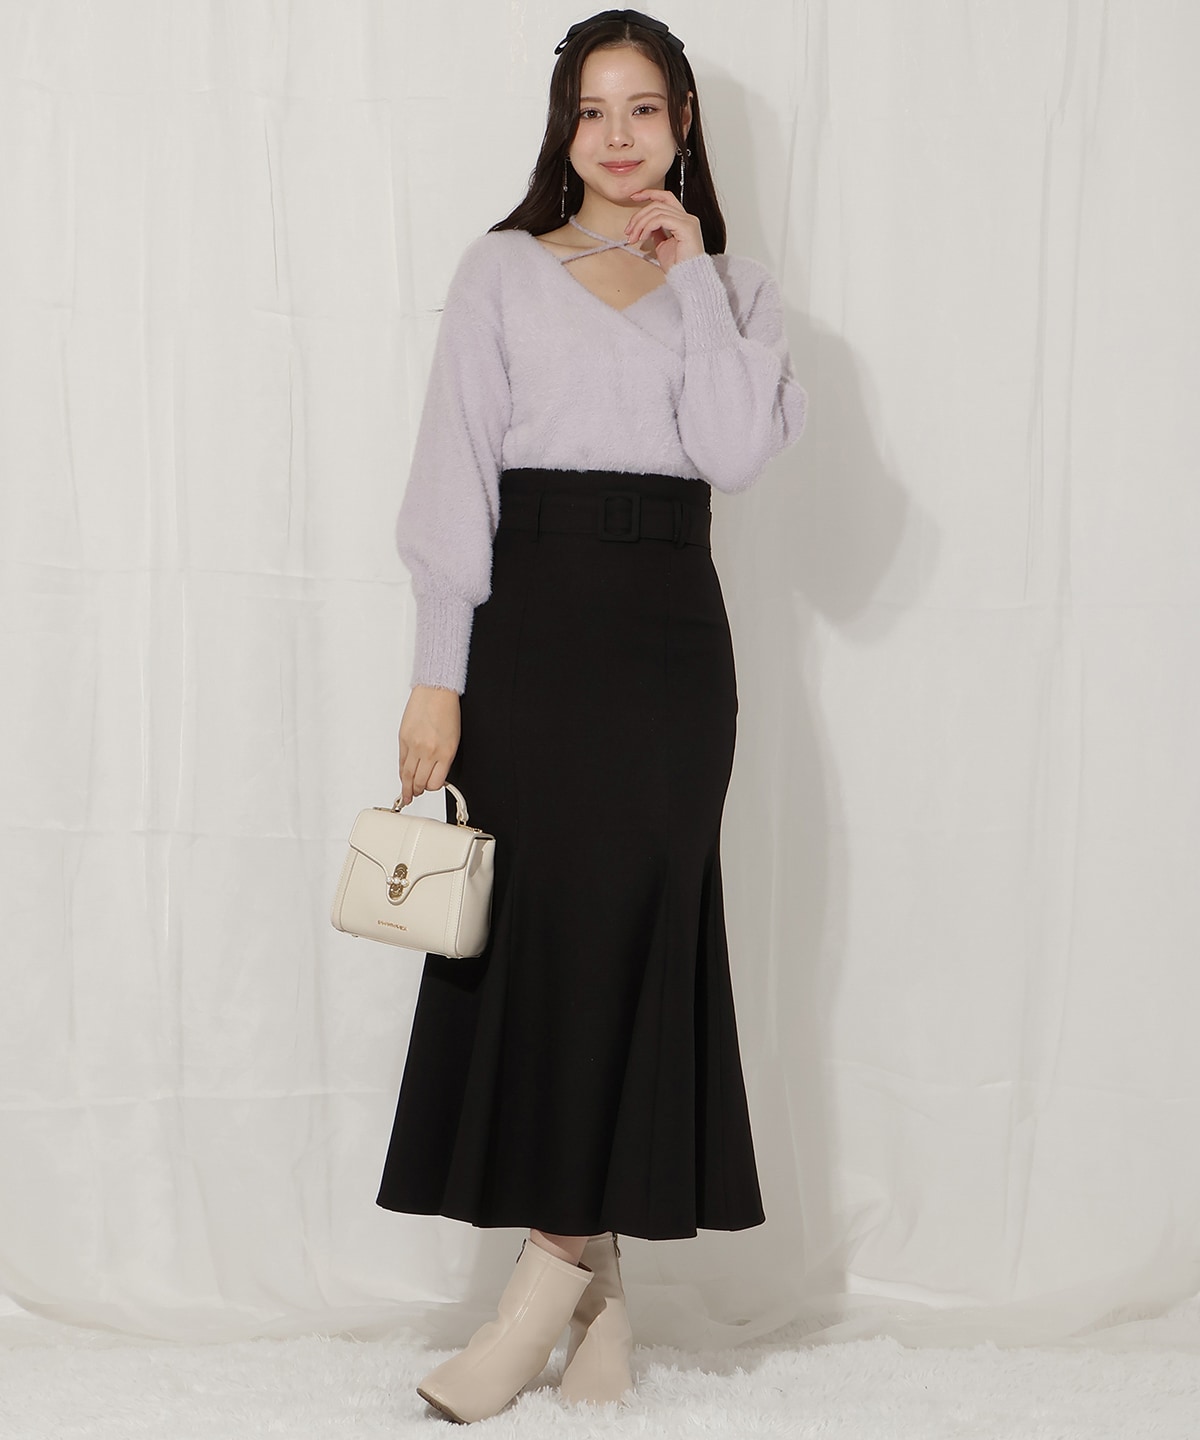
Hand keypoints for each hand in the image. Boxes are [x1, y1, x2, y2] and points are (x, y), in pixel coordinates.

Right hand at [397, 685, 460, 806]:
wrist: (435, 691)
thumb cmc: (447, 711)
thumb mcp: (453, 739)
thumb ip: (443, 759)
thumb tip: (434, 774)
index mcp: (445, 752)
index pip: (435, 782)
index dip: (432, 788)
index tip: (431, 787)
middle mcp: (429, 751)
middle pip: (419, 781)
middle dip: (417, 790)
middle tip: (415, 794)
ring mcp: (414, 745)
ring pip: (407, 775)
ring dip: (406, 787)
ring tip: (406, 794)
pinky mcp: (403, 739)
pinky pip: (401, 761)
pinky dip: (402, 771)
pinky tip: (403, 777)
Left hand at [625, 189, 703, 271]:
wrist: (687, 280)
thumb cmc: (677, 267)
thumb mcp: (662, 246)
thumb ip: (657, 232)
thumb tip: (646, 225)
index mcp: (683, 220)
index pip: (665, 198)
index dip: (649, 193)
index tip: (634, 196)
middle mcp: (688, 218)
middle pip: (657, 204)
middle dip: (639, 216)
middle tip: (628, 231)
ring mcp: (688, 221)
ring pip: (657, 210)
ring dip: (640, 223)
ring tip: (634, 237)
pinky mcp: (686, 227)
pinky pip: (661, 219)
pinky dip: (648, 226)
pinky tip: (643, 237)